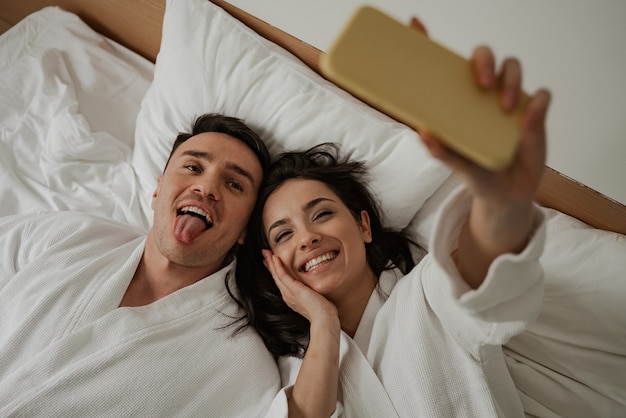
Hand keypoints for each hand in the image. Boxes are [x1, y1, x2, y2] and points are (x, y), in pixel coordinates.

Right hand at [262, 250, 338, 323]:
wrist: (324, 320)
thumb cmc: (323, 312)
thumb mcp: (316, 300)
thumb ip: (313, 294)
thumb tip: (317, 290)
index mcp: (292, 298)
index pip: (282, 282)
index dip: (276, 272)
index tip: (272, 263)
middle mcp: (288, 296)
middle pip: (276, 277)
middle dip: (270, 265)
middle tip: (265, 254)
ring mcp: (289, 293)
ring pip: (277, 275)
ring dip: (271, 263)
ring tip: (266, 252)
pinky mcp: (293, 289)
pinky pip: (282, 275)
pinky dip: (278, 266)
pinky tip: (275, 258)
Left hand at [409, 17, 550, 203]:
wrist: (506, 194)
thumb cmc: (477, 173)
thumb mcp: (457, 164)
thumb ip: (441, 151)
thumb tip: (422, 132)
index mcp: (458, 101)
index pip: (444, 66)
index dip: (430, 43)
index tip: (415, 25)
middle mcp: (482, 95)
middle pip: (483, 57)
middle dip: (483, 61)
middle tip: (481, 83)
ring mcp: (509, 101)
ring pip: (512, 68)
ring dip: (511, 81)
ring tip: (505, 107)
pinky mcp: (533, 114)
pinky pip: (541, 97)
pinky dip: (536, 103)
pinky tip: (527, 118)